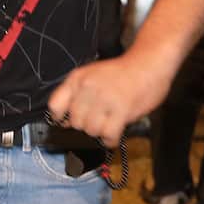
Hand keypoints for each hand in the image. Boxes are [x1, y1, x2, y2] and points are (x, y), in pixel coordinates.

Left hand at [46, 52, 172, 146]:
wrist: (148, 63)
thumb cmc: (121, 72)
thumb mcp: (91, 75)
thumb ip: (77, 94)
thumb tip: (65, 121)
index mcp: (77, 79)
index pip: (55, 105)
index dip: (60, 117)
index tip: (66, 122)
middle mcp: (87, 88)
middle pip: (75, 121)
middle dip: (85, 126)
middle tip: (98, 122)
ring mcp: (104, 99)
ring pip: (91, 130)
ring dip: (99, 132)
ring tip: (108, 125)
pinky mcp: (122, 110)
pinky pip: (108, 134)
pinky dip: (110, 140)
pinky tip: (114, 135)